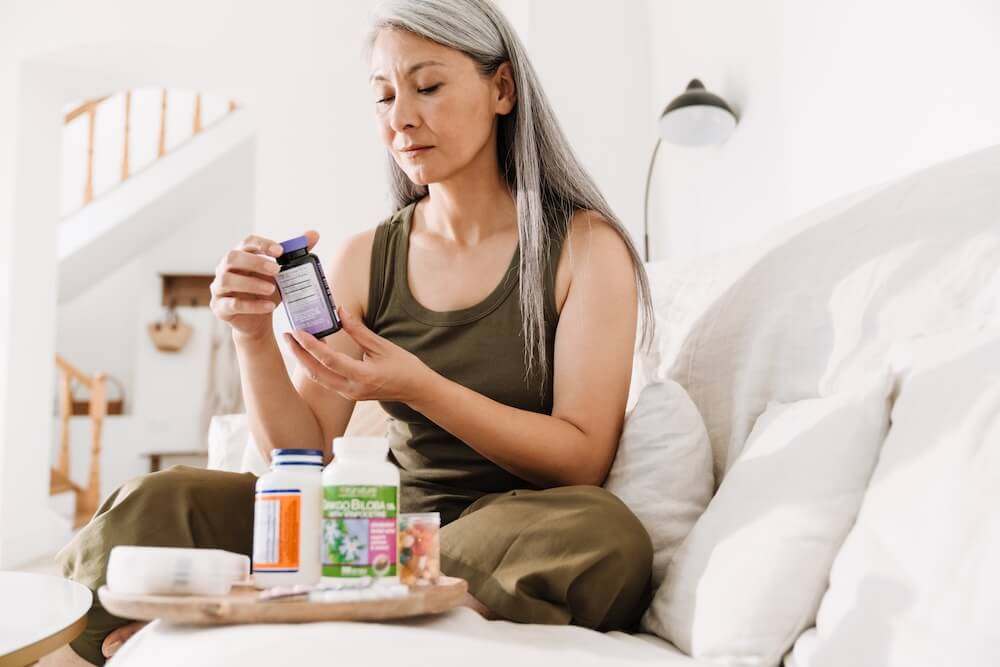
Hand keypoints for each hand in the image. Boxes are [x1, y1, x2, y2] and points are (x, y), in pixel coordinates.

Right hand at [210, 231, 318, 339]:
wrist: (258, 322)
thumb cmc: (267, 292)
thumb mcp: (283, 274)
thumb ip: (296, 254)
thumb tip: (314, 234)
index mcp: (241, 256)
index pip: (247, 242)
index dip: (262, 244)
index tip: (280, 250)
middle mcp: (225, 269)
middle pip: (232, 257)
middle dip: (254, 262)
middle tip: (277, 270)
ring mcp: (219, 288)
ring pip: (227, 280)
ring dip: (251, 283)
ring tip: (272, 289)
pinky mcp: (220, 308)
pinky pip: (232, 304)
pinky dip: (252, 305)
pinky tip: (269, 306)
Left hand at [283, 305, 432, 403]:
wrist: (416, 390)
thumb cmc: (404, 367)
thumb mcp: (383, 345)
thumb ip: (358, 330)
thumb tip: (340, 311)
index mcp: (364, 376)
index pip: (330, 360)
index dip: (312, 346)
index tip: (298, 332)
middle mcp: (353, 388)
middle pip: (317, 372)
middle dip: (299, 354)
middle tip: (287, 335)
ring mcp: (349, 393)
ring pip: (319, 378)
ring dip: (304, 360)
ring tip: (294, 342)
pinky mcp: (348, 393)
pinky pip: (326, 380)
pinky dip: (316, 365)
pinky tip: (311, 351)